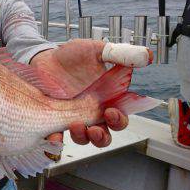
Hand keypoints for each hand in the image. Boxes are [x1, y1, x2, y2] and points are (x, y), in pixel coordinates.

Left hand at [33, 39, 151, 147]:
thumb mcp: (95, 50)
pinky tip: (54, 135)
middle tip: (96, 129)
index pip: (120, 117)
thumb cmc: (71, 56)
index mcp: (106, 99)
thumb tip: (146, 56)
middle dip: (102, 137)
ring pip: (83, 138)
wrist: (43, 57)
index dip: (120, 120)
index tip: (112, 112)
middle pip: (104, 135)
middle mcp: (90, 112)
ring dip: (83, 138)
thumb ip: (119, 54)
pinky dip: (56, 139)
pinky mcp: (52, 119)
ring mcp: (71, 117)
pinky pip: (56, 135)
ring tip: (76, 127)